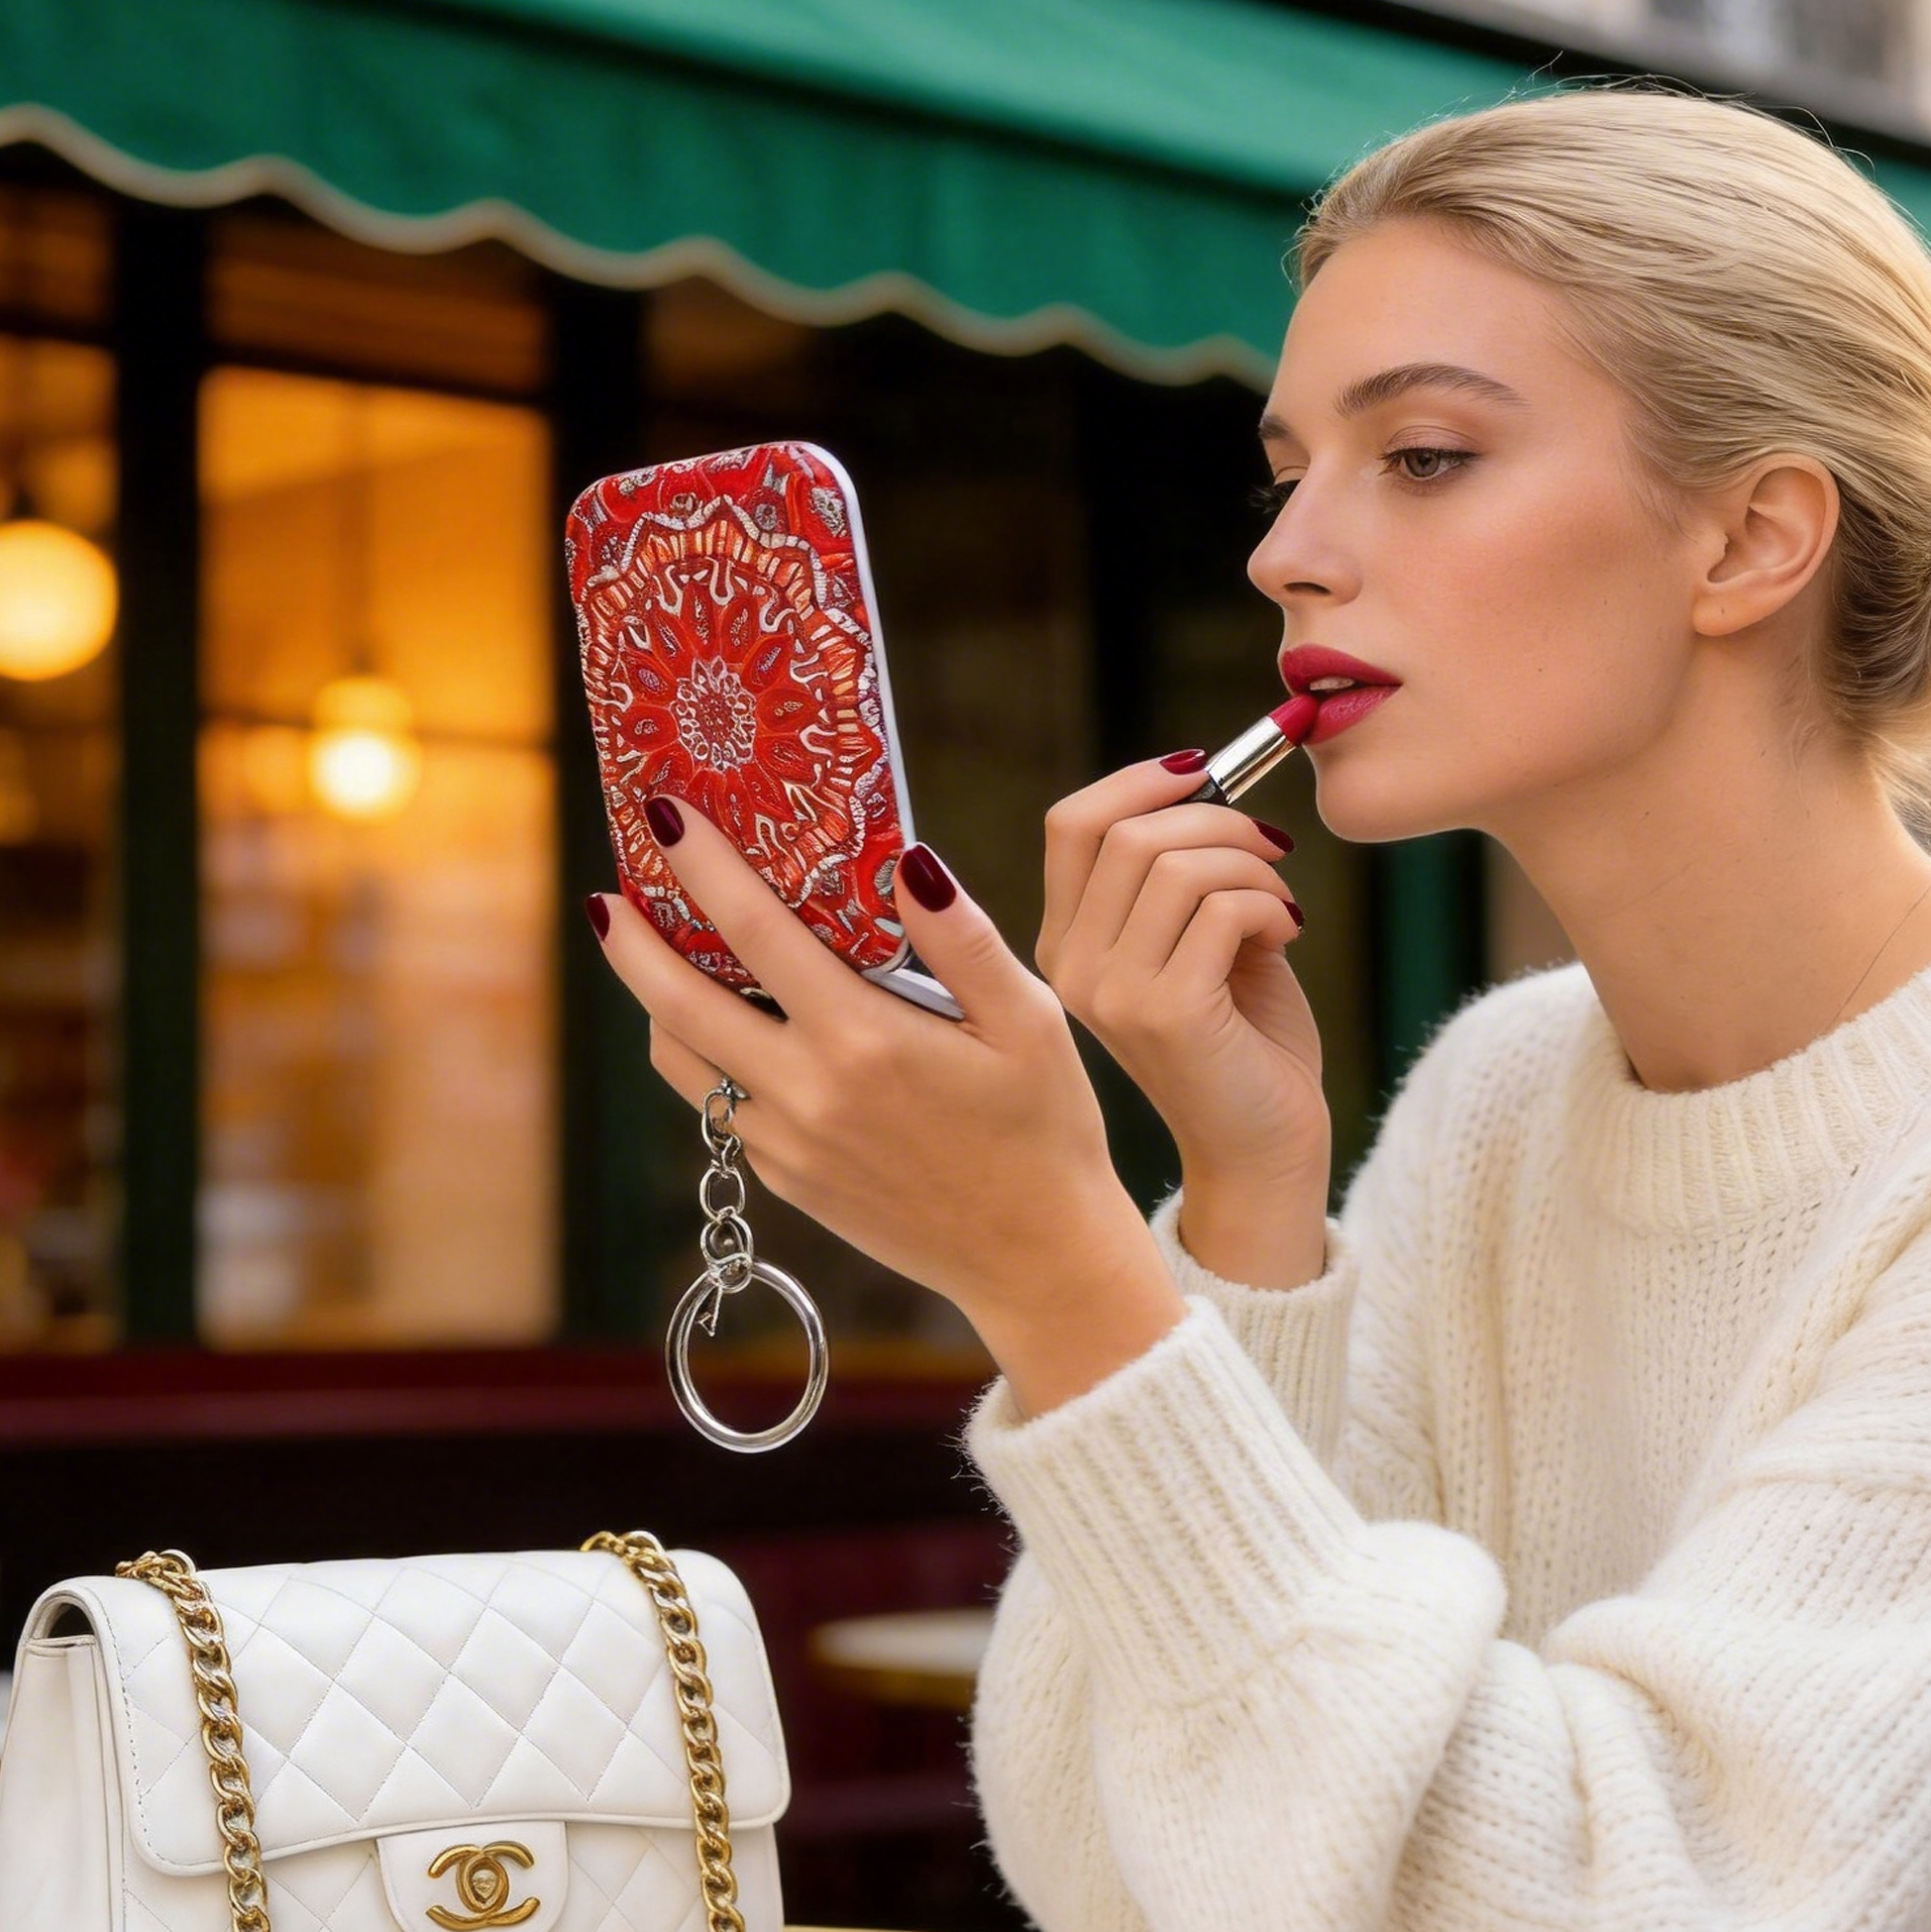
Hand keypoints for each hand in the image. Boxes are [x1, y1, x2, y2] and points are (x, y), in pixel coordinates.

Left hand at [589, 797, 1184, 1411]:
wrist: (1035, 1259)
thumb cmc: (1044, 1128)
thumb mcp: (1028, 1021)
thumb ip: (962, 939)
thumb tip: (908, 860)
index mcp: (864, 1040)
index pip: (756, 933)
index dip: (702, 866)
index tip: (665, 813)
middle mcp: (808, 1094)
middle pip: (678, 1004)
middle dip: (631, 942)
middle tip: (604, 894)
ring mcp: (786, 1145)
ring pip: (684, 1062)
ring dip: (655, 1002)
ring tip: (656, 954)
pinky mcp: (785, 1180)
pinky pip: (722, 1106)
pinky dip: (709, 1055)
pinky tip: (734, 1025)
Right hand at [1037, 756, 1331, 1196]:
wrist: (1264, 1145)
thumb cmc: (1242, 1038)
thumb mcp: (1196, 938)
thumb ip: (1181, 870)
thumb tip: (1202, 779)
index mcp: (1067, 943)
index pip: (1072, 824)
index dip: (1141, 781)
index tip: (1205, 773)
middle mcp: (1073, 968)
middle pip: (1129, 832)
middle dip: (1218, 821)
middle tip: (1270, 849)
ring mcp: (1112, 993)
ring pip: (1177, 866)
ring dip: (1250, 865)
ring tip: (1280, 902)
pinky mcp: (1167, 1013)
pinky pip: (1221, 909)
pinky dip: (1269, 905)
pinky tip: (1287, 935)